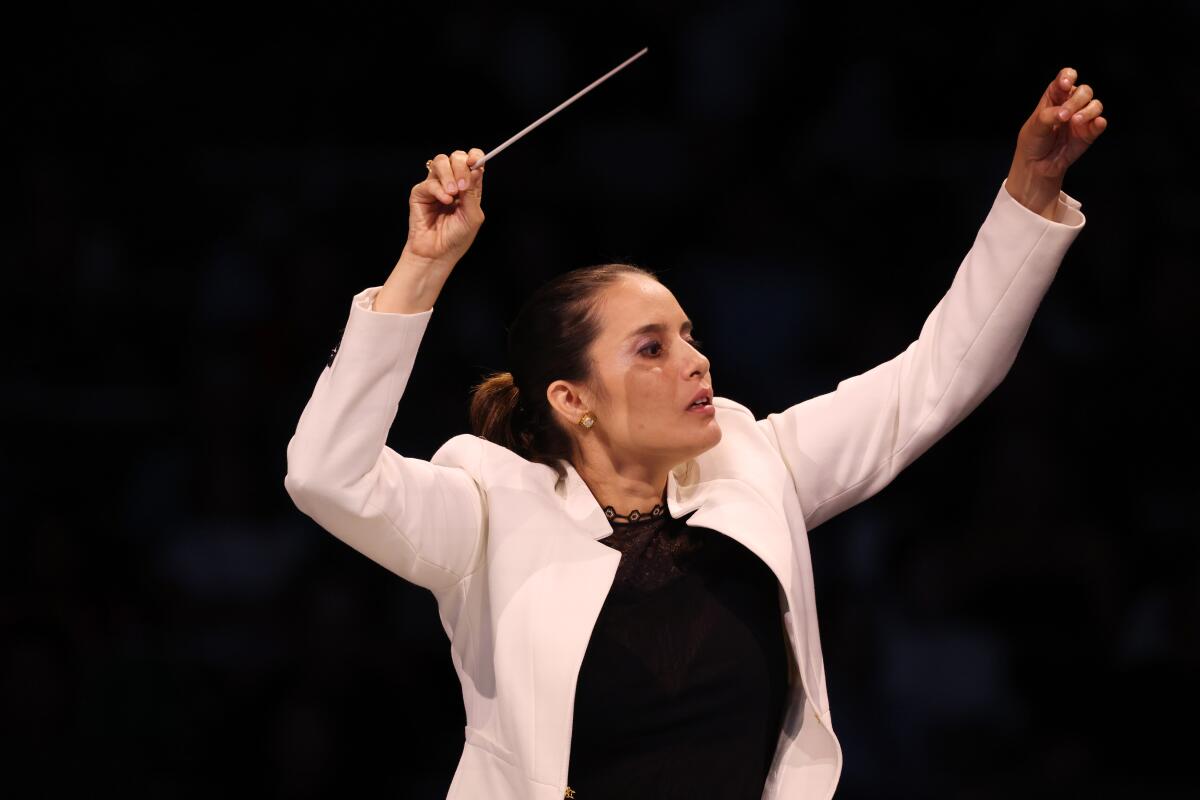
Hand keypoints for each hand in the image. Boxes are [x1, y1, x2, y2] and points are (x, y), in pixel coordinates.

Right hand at [403, 148, 486, 266]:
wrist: (438, 254)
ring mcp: (435, 186)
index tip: (475, 161)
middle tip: (462, 187)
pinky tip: (445, 201)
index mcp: (468, 187)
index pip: (472, 161)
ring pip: (440, 161)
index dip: (474, 156)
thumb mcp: (473, 215)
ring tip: (453, 194)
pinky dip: (439, 189)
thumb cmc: (457, 238)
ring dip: (449, 175)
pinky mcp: (420, 193)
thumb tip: (476, 168)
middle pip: (456, 157)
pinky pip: (429, 182)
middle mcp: (452, 182)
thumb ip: (473, 192)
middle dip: (461, 167)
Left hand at [1015, 67, 1106, 180]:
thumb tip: (1065, 113)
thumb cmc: (1034, 141)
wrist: (1037, 165)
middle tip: (1064, 116)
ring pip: (1095, 105)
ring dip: (1087, 111)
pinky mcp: (1089, 132)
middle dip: (1076, 100)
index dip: (1068, 77)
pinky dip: (1099, 122)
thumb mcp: (1035, 127)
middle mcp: (1071, 103)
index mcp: (1055, 96)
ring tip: (1074, 122)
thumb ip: (1048, 116)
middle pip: (1084, 91)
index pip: (1065, 78)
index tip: (1065, 85)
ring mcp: (1082, 117)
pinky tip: (1095, 124)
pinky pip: (1100, 123)